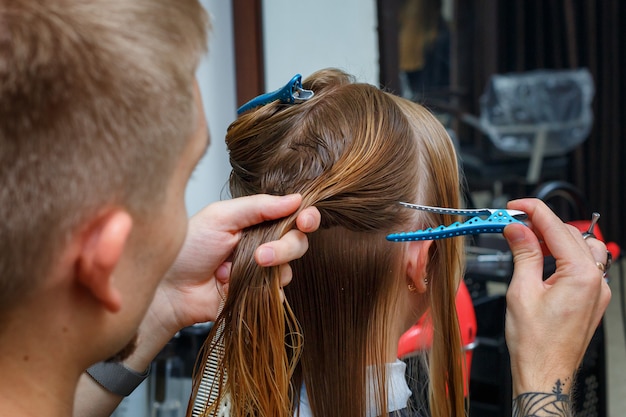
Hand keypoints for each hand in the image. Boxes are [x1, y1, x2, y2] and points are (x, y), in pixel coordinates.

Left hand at [127, 194, 319, 369]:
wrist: (169, 288)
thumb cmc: (187, 249)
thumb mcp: (220, 217)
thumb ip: (258, 207)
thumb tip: (295, 198)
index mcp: (257, 222)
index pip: (292, 215)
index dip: (306, 217)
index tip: (304, 220)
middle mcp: (264, 244)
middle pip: (298, 243)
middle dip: (285, 248)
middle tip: (260, 256)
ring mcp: (262, 271)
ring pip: (289, 270)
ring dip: (269, 271)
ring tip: (234, 273)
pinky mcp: (259, 295)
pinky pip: (278, 294)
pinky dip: (263, 292)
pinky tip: (236, 288)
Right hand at [503, 199, 610, 398]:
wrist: (544, 373)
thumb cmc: (535, 343)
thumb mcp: (521, 290)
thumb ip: (523, 253)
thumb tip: (517, 229)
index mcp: (580, 275)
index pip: (556, 228)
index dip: (533, 211)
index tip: (515, 206)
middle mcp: (596, 281)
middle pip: (570, 234)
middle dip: (542, 224)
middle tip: (513, 224)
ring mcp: (597, 292)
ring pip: (582, 248)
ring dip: (556, 239)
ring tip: (528, 240)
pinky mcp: (592, 301)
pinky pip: (584, 267)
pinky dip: (564, 256)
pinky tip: (543, 261)